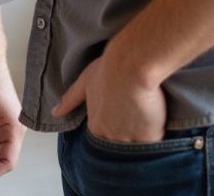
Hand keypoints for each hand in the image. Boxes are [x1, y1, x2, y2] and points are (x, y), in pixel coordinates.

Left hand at [51, 54, 166, 142]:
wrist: (131, 64)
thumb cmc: (108, 68)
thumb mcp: (85, 81)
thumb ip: (71, 99)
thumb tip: (55, 112)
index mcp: (96, 125)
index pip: (103, 139)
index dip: (112, 130)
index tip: (120, 119)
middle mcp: (111, 136)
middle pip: (119, 147)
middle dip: (126, 140)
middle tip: (134, 122)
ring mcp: (130, 139)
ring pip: (136, 149)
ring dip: (140, 141)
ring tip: (147, 124)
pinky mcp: (149, 137)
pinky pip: (154, 144)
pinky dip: (155, 138)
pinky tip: (158, 126)